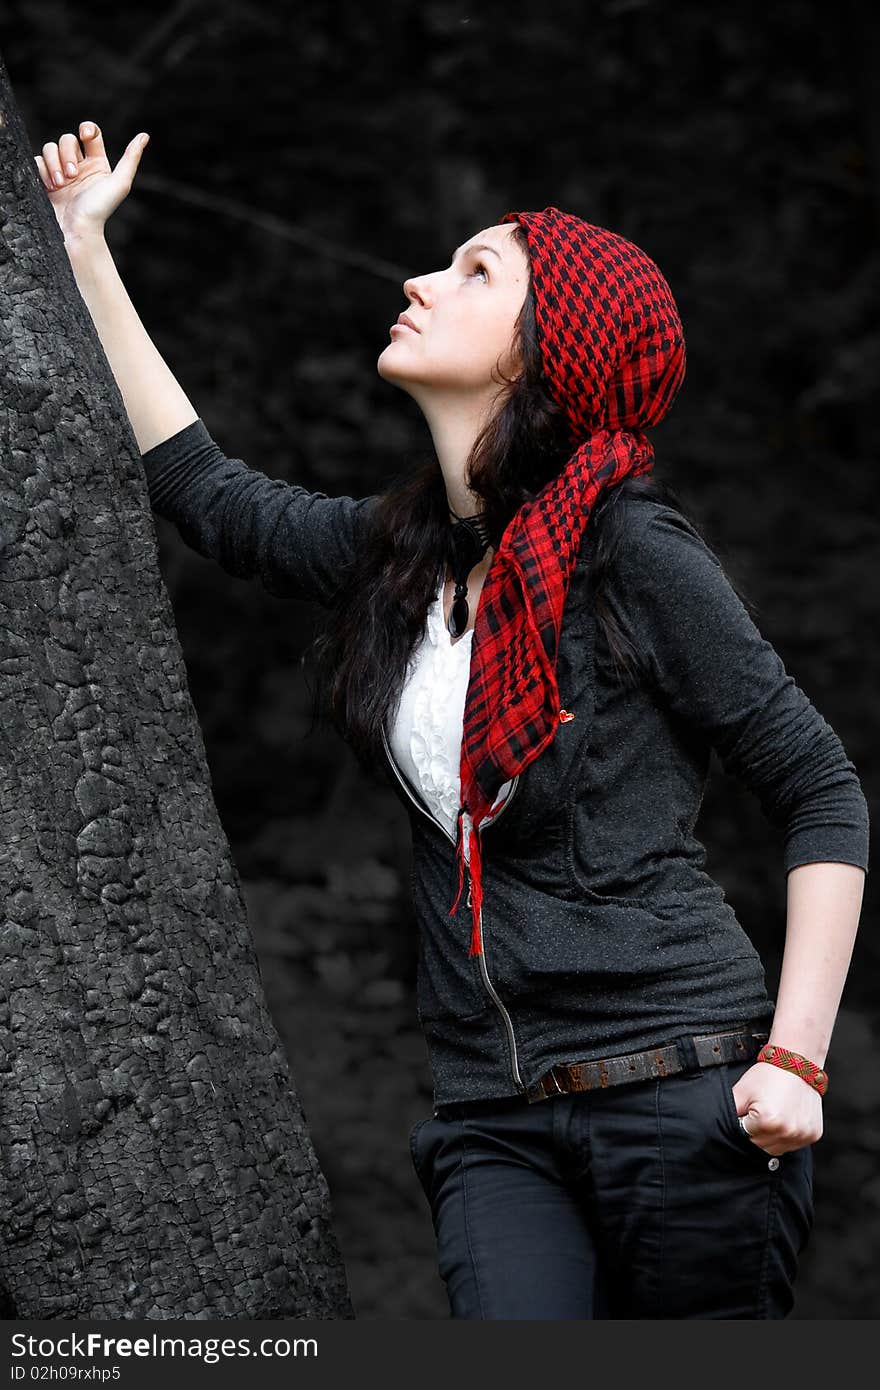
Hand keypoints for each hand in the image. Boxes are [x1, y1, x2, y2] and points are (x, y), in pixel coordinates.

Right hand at [34, 121, 149, 243]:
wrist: (76, 231)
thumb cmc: (99, 210)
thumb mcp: (120, 183)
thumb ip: (131, 158)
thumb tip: (144, 136)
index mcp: (97, 164)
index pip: (91, 134)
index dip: (87, 129)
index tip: (85, 137)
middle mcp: (79, 166)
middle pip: (67, 139)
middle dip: (67, 154)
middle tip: (72, 176)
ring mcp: (61, 172)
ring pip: (50, 148)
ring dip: (54, 164)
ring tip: (60, 185)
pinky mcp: (45, 180)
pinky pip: (37, 161)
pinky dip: (43, 172)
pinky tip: (51, 188)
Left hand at [733, 1060, 823, 1155]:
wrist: (796, 1063)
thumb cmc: (769, 1075)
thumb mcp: (741, 1091)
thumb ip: (729, 1113)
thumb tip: (721, 1128)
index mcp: (767, 1121)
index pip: (746, 1137)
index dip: (745, 1124)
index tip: (749, 1113)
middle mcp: (787, 1131)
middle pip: (761, 1146)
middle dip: (757, 1133)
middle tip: (761, 1112)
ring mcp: (802, 1134)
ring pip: (777, 1149)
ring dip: (772, 1137)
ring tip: (773, 1115)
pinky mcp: (813, 1134)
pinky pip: (793, 1144)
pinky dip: (787, 1136)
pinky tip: (785, 1119)